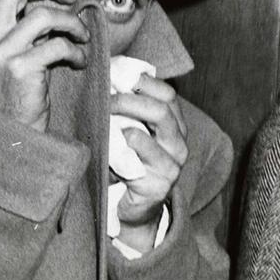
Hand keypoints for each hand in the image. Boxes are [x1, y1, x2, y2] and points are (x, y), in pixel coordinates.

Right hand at [0, 0, 89, 131]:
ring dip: (71, 22)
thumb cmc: (18, 95)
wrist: (10, 136)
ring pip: (43, 15)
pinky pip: (57, 45)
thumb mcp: (12, 55)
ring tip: (82, 36)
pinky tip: (80, 61)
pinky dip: (76, 50)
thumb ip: (24, 28)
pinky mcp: (18, 68)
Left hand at [110, 74, 187, 251]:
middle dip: (125, 100)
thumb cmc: (129, 160)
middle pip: (158, 110)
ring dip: (116, 125)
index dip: (141, 81)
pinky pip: (131, 163)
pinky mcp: (158, 187)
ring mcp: (171, 167)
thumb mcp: (132, 128)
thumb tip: (113, 73)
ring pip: (141, 136)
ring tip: (101, 122)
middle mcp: (179, 144)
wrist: (134, 206)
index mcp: (175, 125)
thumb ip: (130, 106)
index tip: (114, 74)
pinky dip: (113, 152)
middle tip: (102, 99)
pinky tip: (104, 150)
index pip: (167, 93)